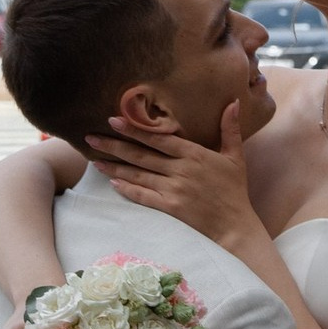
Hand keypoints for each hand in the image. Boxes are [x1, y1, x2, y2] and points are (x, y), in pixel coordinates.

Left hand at [87, 102, 260, 248]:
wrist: (234, 225)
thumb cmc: (234, 190)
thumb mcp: (236, 157)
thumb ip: (231, 129)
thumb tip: (234, 102)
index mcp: (195, 154)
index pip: (159, 138)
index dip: (135, 129)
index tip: (114, 120)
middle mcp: (181, 170)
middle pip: (142, 155)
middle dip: (115, 145)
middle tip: (91, 137)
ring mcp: (174, 190)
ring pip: (138, 175)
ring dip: (115, 167)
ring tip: (94, 159)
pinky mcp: (170, 208)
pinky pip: (144, 196)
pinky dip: (127, 189)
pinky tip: (113, 183)